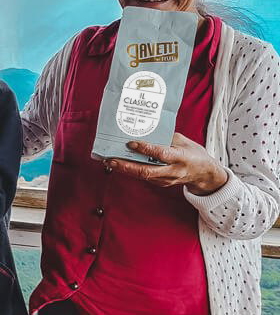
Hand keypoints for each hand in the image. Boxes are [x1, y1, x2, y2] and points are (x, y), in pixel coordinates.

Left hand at [105, 132, 228, 194]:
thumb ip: (165, 137)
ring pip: (143, 176)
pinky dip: (131, 171)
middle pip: (147, 171)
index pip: (161, 153)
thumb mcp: (183, 141)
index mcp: (181, 157)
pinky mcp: (162, 183)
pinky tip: (121, 164)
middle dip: (127, 166)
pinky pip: (144, 177)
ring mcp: (167, 179)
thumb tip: (144, 132)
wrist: (204, 174)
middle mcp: (173, 170)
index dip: (145, 149)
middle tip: (111, 159)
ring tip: (110, 161)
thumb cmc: (193, 153)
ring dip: (125, 169)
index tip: (131, 143)